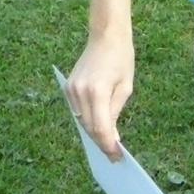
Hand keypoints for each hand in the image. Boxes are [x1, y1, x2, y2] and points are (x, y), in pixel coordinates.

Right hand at [64, 32, 134, 161]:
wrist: (106, 36)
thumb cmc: (121, 59)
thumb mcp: (125, 87)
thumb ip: (115, 111)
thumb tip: (110, 135)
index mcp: (97, 91)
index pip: (101, 127)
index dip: (108, 144)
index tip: (116, 156)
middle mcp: (80, 92)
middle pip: (89, 127)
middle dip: (101, 142)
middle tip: (112, 156)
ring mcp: (71, 90)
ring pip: (82, 120)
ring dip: (93, 132)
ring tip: (106, 145)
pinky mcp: (68, 88)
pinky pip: (77, 110)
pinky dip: (87, 119)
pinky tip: (97, 127)